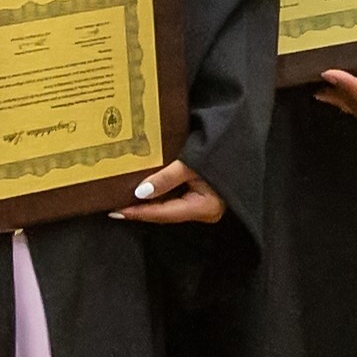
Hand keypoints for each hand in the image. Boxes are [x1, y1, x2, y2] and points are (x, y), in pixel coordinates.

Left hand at [108, 159, 227, 224]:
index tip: (117, 211)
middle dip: (141, 210)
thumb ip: (166, 179)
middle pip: (165, 214)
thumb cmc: (221, 152)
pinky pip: (176, 200)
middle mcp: (204, 212)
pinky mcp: (203, 197)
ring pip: (170, 208)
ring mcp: (204, 206)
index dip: (140, 213)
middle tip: (115, 206)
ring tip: (125, 199)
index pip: (163, 214)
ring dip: (149, 204)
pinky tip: (145, 191)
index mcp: (203, 208)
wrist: (241, 143)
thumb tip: (140, 193)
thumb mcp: (190, 164)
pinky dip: (159, 196)